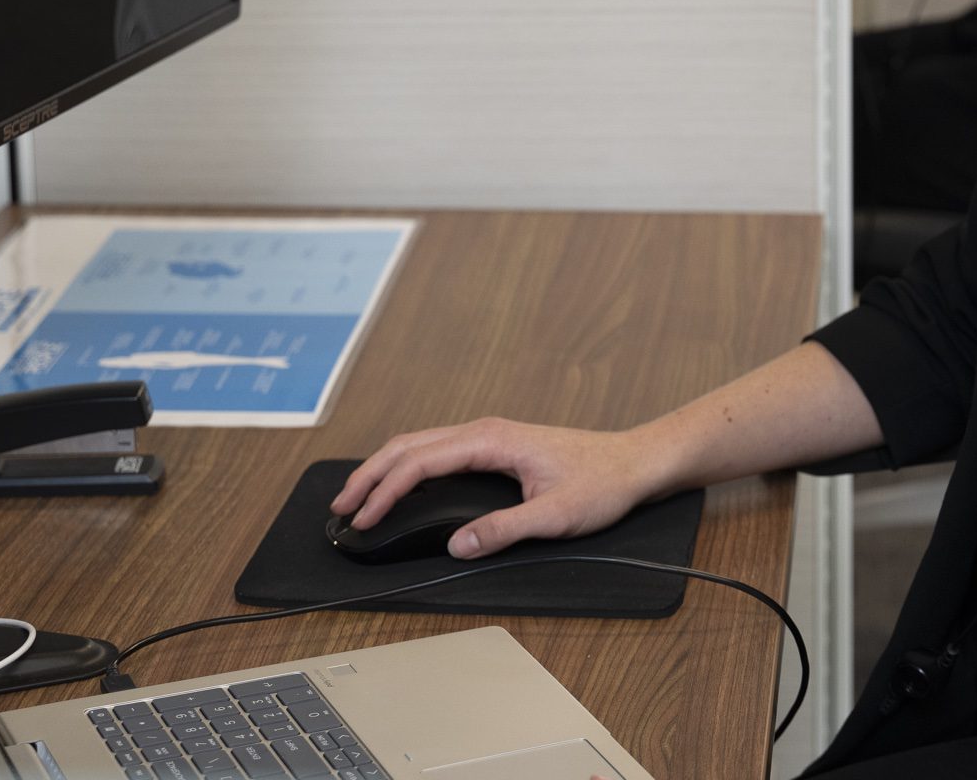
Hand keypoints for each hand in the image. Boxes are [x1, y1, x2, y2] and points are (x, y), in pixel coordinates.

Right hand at [329, 418, 670, 559]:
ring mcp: (488, 436)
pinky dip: (407, 466)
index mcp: (492, 439)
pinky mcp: (494, 446)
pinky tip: (400, 486)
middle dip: (370, 475)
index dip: (386, 491)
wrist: (634, 462)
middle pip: (409, 445)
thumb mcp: (555, 514)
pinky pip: (437, 450)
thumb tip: (458, 546)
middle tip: (342, 508)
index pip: (421, 461)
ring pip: (420, 444)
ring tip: (359, 498)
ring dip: (385, 468)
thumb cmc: (602, 482)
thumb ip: (504, 530)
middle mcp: (484, 431)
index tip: (364, 518)